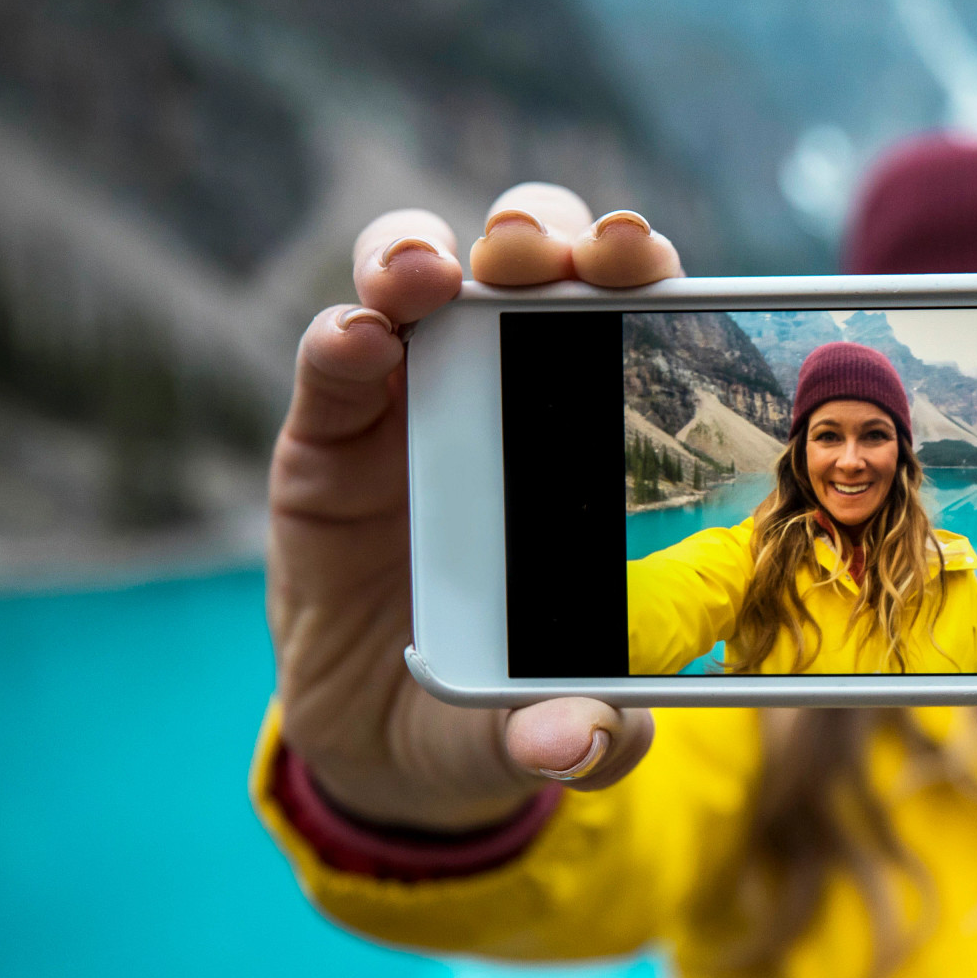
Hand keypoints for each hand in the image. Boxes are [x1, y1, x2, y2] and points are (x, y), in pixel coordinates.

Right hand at [268, 183, 680, 827]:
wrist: (389, 738)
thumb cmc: (501, 700)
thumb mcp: (553, 726)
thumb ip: (585, 735)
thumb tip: (587, 742)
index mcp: (587, 433)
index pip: (618, 320)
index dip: (635, 275)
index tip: (651, 267)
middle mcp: (501, 393)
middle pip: (522, 269)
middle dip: (543, 235)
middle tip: (567, 256)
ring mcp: (407, 403)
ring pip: (415, 280)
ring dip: (426, 255)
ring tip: (439, 276)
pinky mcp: (325, 437)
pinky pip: (330, 364)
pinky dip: (342, 335)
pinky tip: (361, 339)